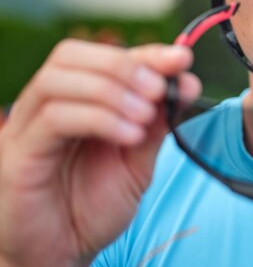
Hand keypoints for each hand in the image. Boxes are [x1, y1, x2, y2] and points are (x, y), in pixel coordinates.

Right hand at [0, 39, 200, 266]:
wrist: (63, 254)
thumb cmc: (94, 204)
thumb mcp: (138, 158)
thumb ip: (158, 120)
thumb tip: (186, 80)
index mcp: (74, 99)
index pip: (104, 56)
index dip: (144, 52)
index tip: (181, 59)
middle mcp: (44, 105)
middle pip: (71, 54)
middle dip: (124, 65)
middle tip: (158, 90)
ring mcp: (26, 128)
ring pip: (58, 79)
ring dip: (112, 90)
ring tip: (145, 118)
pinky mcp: (18, 156)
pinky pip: (54, 118)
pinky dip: (99, 118)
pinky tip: (129, 135)